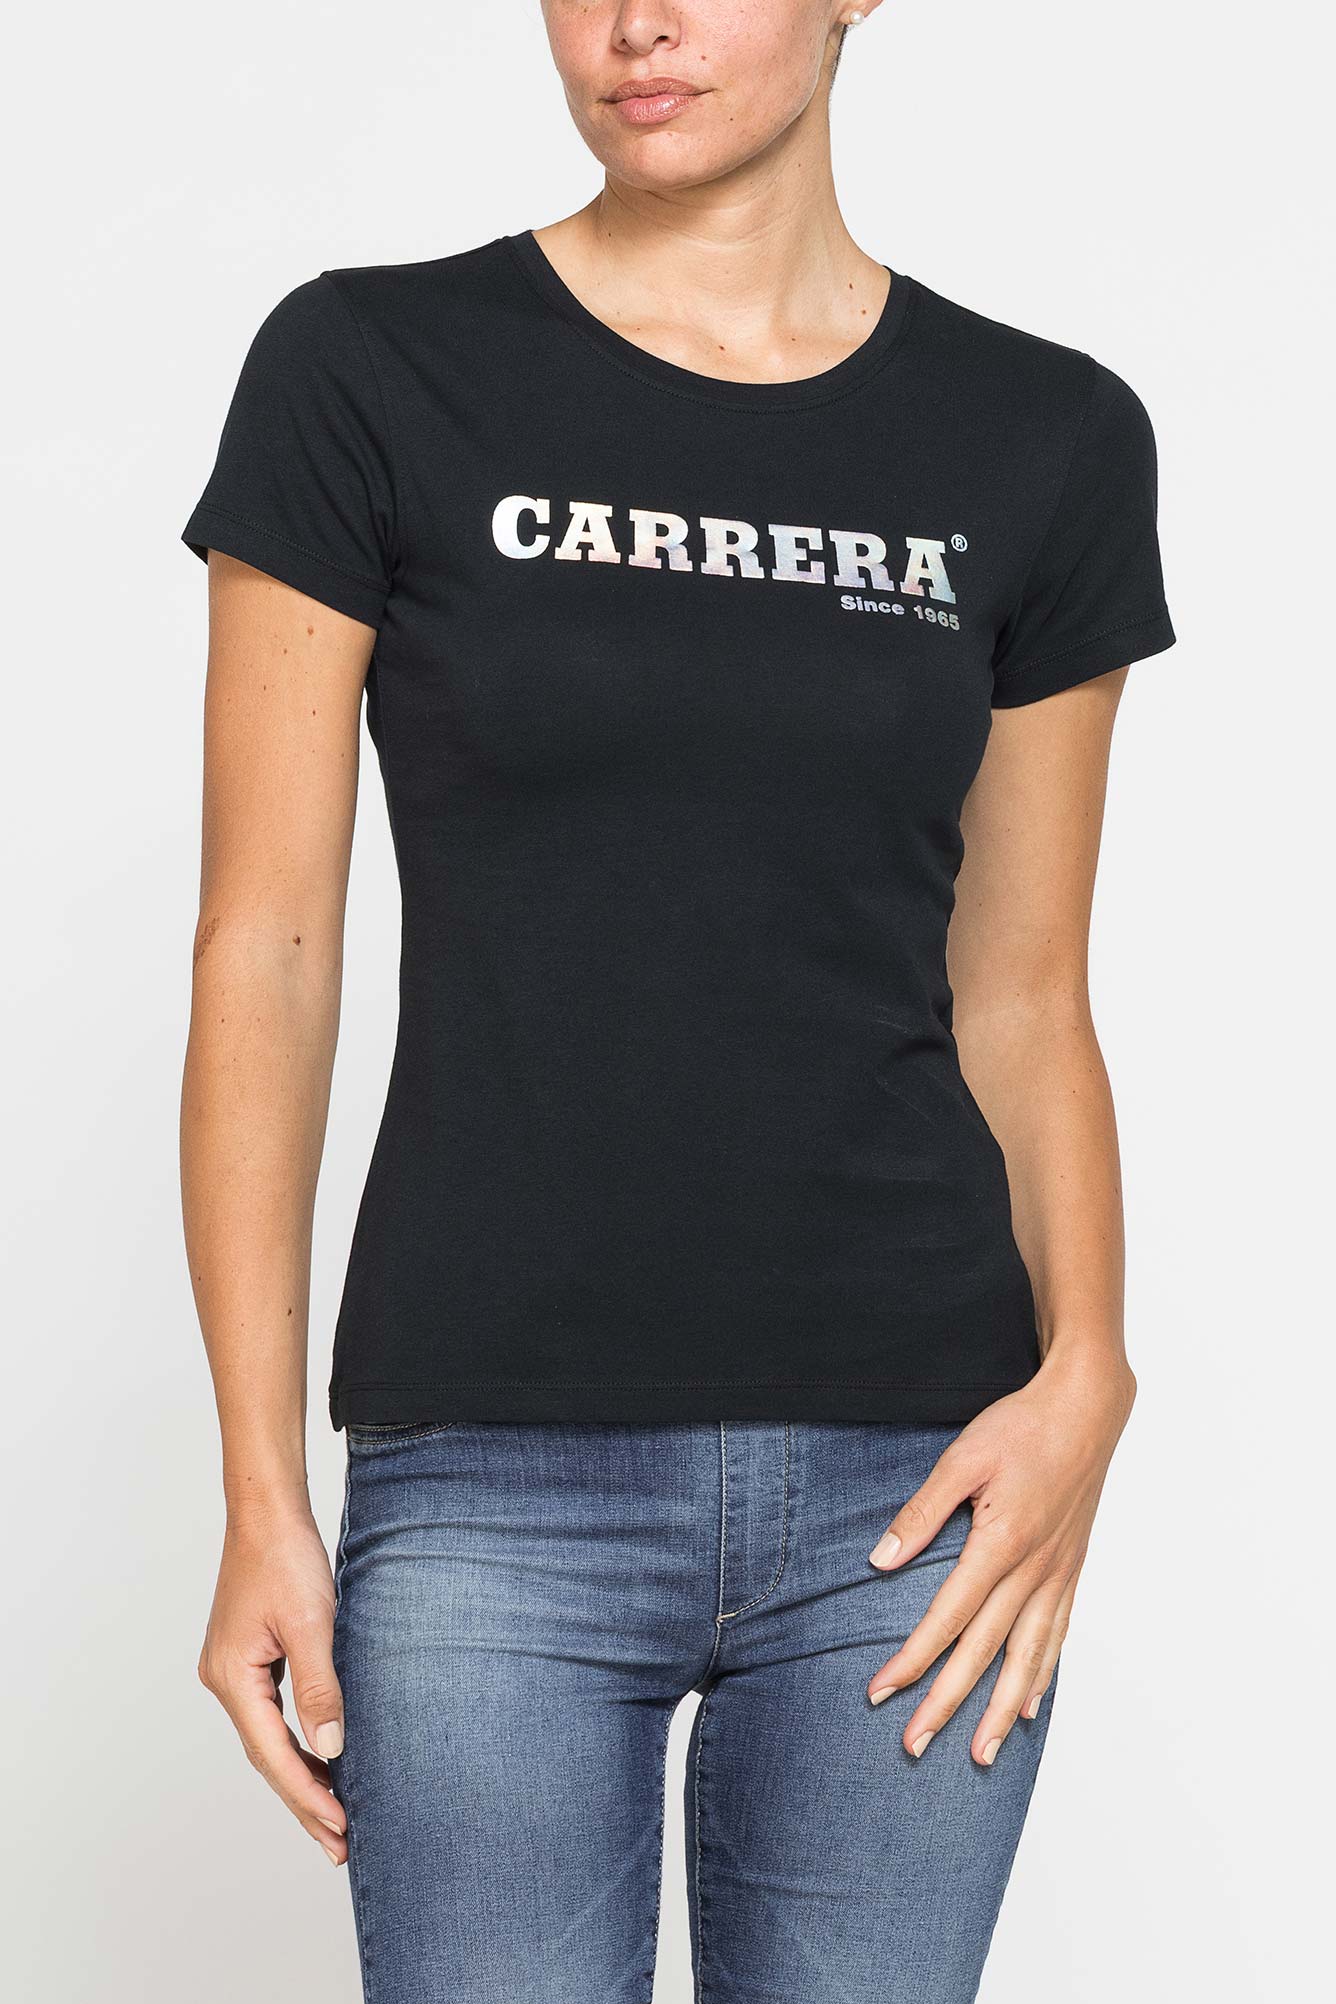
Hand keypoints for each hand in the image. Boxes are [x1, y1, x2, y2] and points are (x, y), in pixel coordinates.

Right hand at [198, 1505, 347, 1862]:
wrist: (267, 1512)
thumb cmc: (287, 1558)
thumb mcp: (312, 1624)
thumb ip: (320, 1687)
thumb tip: (331, 1749)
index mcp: (233, 1678)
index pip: (273, 1754)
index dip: (308, 1794)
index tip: (341, 1828)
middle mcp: (225, 1681)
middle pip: (266, 1756)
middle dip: (303, 1801)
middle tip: (340, 1846)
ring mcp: (234, 1670)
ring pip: (269, 1739)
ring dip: (301, 1775)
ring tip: (336, 1817)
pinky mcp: (248, 1658)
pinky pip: (272, 1715)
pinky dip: (297, 1742)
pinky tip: (322, 1758)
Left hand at [866, 1351, 1135, 1763]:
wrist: (1087, 1410)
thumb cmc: (1022, 1427)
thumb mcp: (962, 1458)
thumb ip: (921, 1512)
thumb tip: (880, 1561)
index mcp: (1001, 1544)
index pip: (947, 1618)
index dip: (912, 1660)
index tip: (881, 1693)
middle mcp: (1033, 1570)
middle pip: (984, 1652)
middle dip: (948, 1704)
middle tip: (914, 1745)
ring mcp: (1058, 1575)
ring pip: (1027, 1658)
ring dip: (1001, 1709)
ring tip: (981, 1754)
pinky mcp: (1072, 1570)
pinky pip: (1056, 1635)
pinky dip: (1042, 1675)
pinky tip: (1030, 1706)